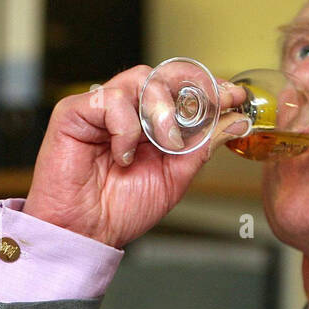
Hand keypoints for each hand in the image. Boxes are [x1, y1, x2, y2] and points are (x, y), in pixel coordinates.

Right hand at [23, 65, 250, 248]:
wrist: (85, 233)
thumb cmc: (119, 210)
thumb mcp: (175, 178)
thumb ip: (201, 147)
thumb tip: (234, 121)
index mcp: (148, 123)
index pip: (181, 88)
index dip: (208, 87)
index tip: (233, 96)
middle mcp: (126, 110)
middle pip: (164, 75)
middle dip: (190, 93)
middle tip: (203, 116)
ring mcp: (100, 109)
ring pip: (140, 78)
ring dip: (161, 110)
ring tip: (162, 143)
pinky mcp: (74, 112)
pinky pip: (110, 100)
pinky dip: (125, 128)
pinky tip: (122, 155)